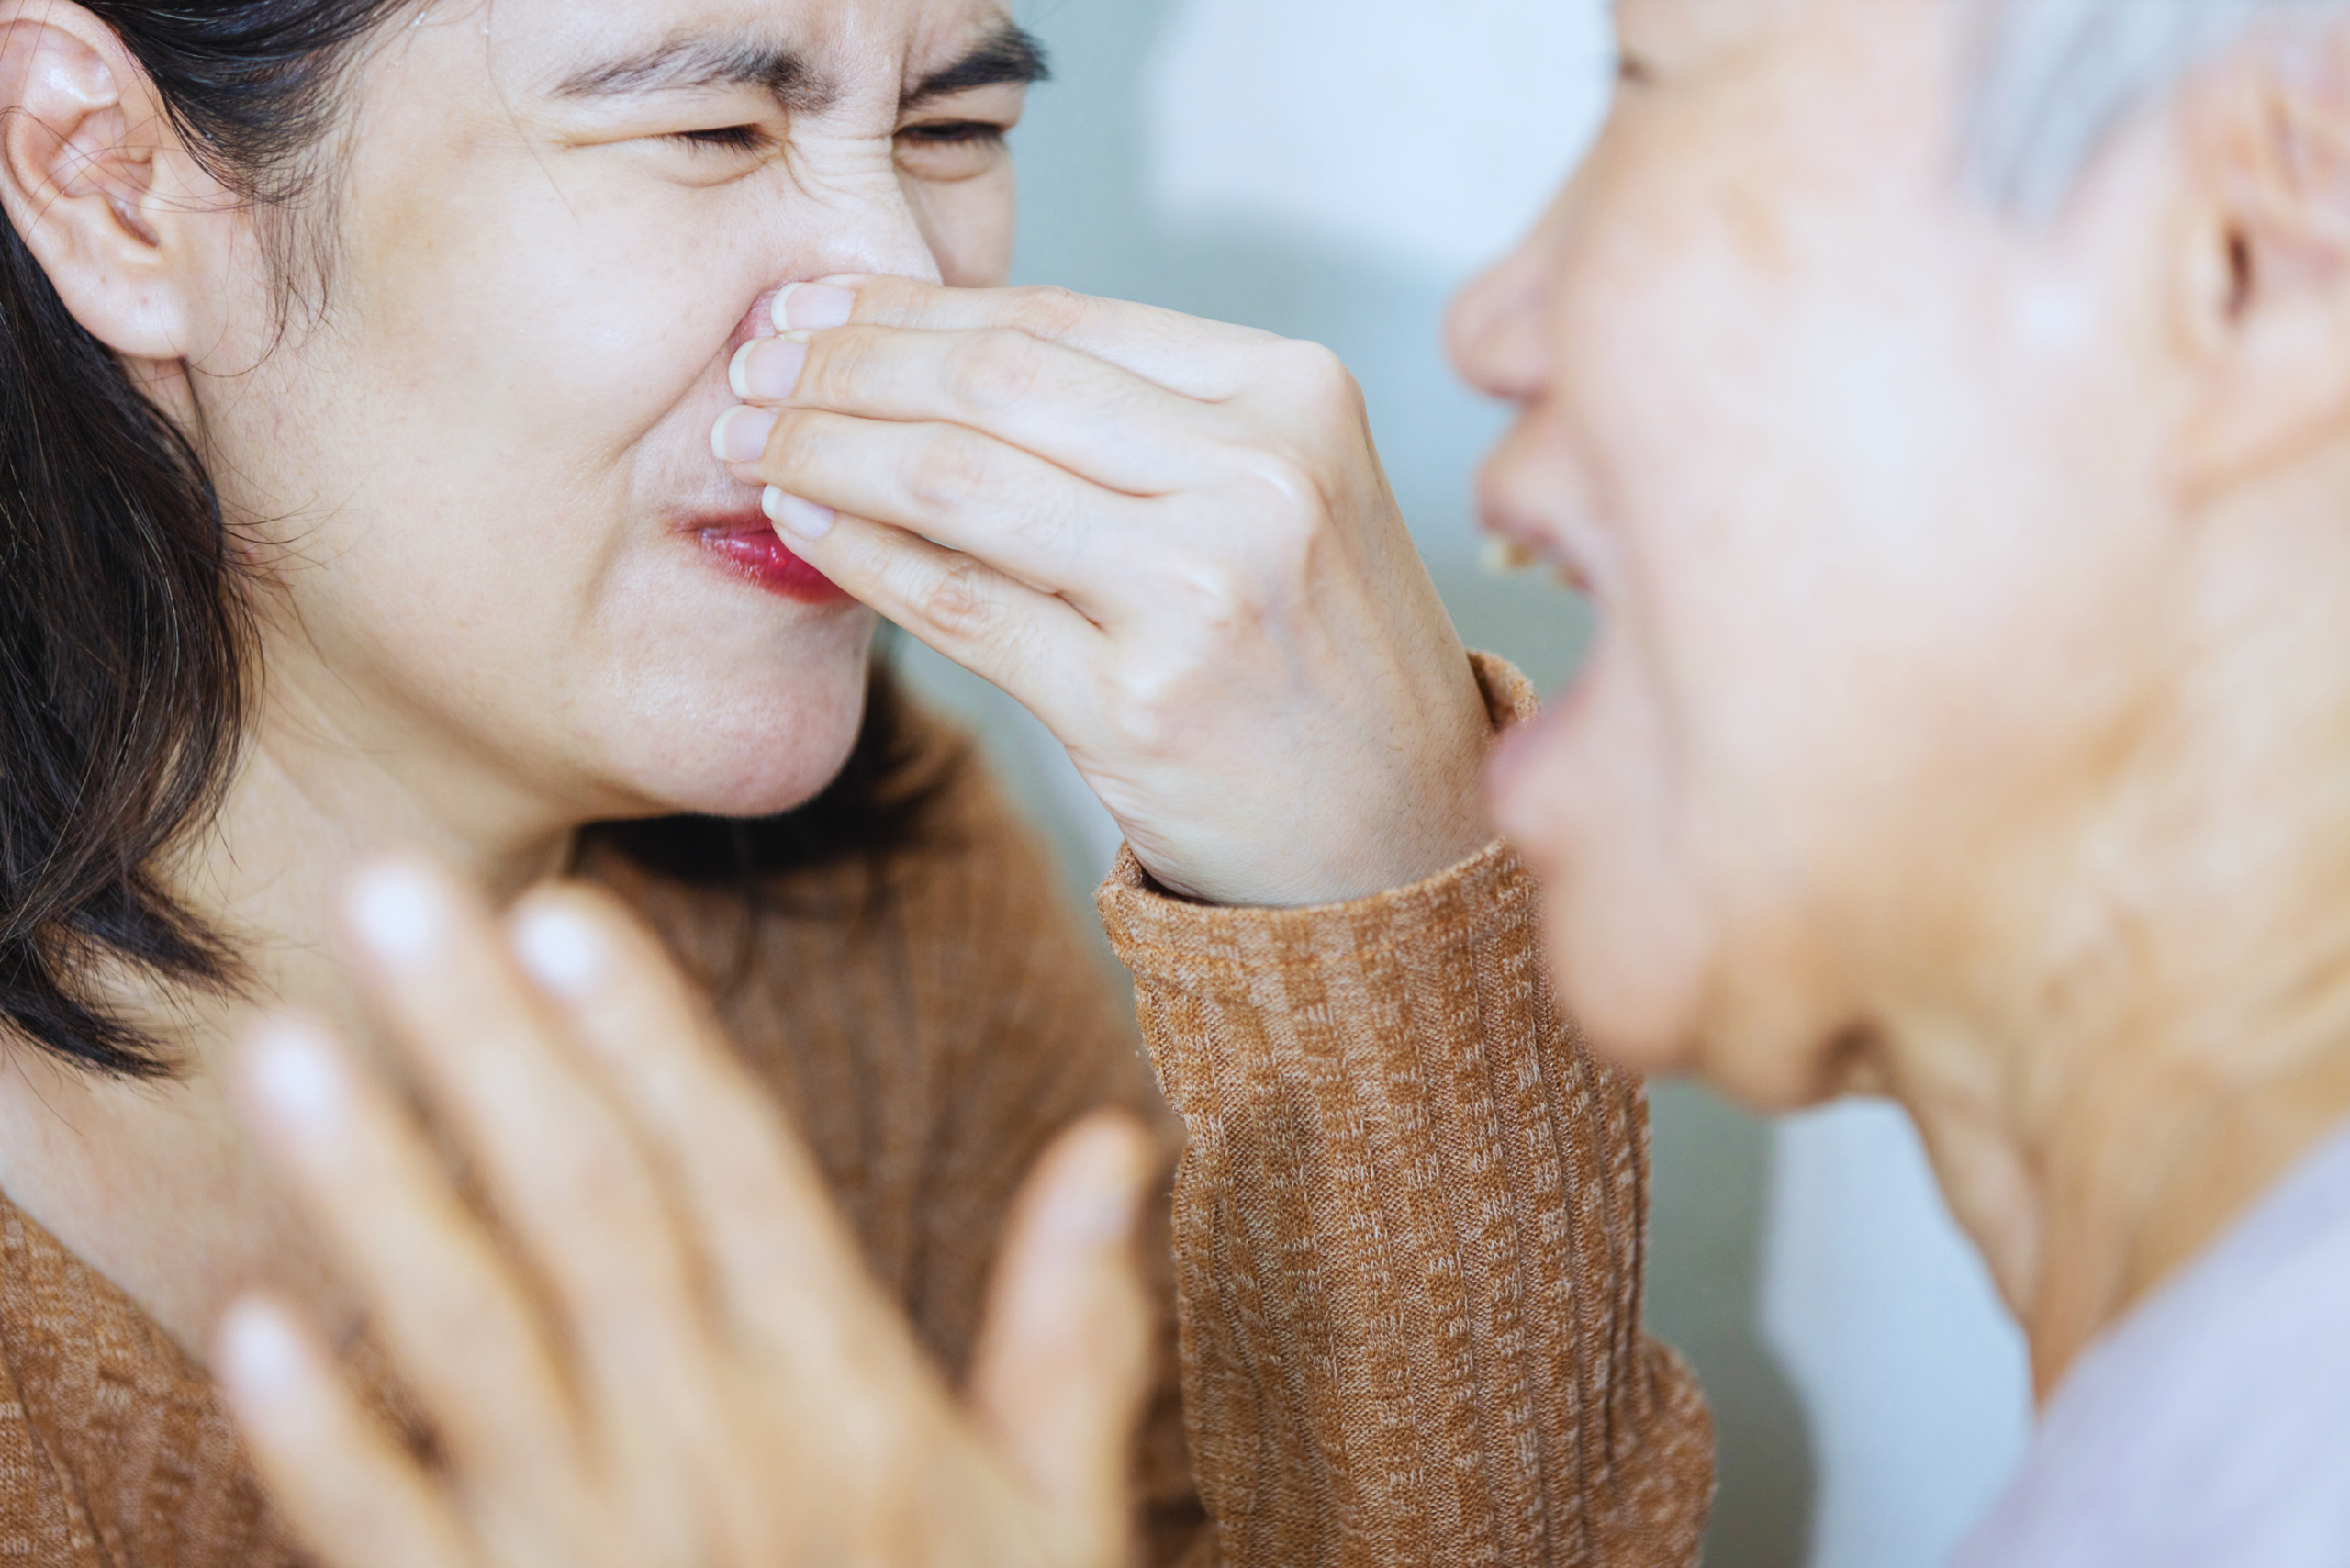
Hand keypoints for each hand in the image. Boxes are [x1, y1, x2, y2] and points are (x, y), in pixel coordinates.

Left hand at [214, 857, 1156, 1567]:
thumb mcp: (1051, 1521)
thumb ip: (1067, 1334)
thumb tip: (1115, 1148)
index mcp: (845, 1400)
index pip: (738, 1177)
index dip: (649, 1042)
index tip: (568, 916)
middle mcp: (715, 1452)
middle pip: (588, 1213)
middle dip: (488, 1048)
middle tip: (393, 895)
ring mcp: (593, 1549)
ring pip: (470, 1342)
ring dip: (378, 1191)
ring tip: (290, 1053)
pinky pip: (390, 1536)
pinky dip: (319, 1440)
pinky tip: (257, 1326)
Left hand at [714, 278, 1493, 906]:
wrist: (1399, 837)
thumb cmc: (1320, 656)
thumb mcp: (1281, 495)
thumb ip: (1141, 419)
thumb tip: (922, 352)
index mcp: (1295, 393)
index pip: (1055, 315)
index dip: (906, 302)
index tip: (808, 302)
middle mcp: (1260, 477)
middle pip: (991, 379)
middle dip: (841, 361)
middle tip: (747, 363)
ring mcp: (1204, 592)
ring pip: (957, 480)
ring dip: (825, 448)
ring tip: (747, 439)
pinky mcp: (1140, 705)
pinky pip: (957, 605)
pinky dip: (860, 554)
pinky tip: (802, 527)